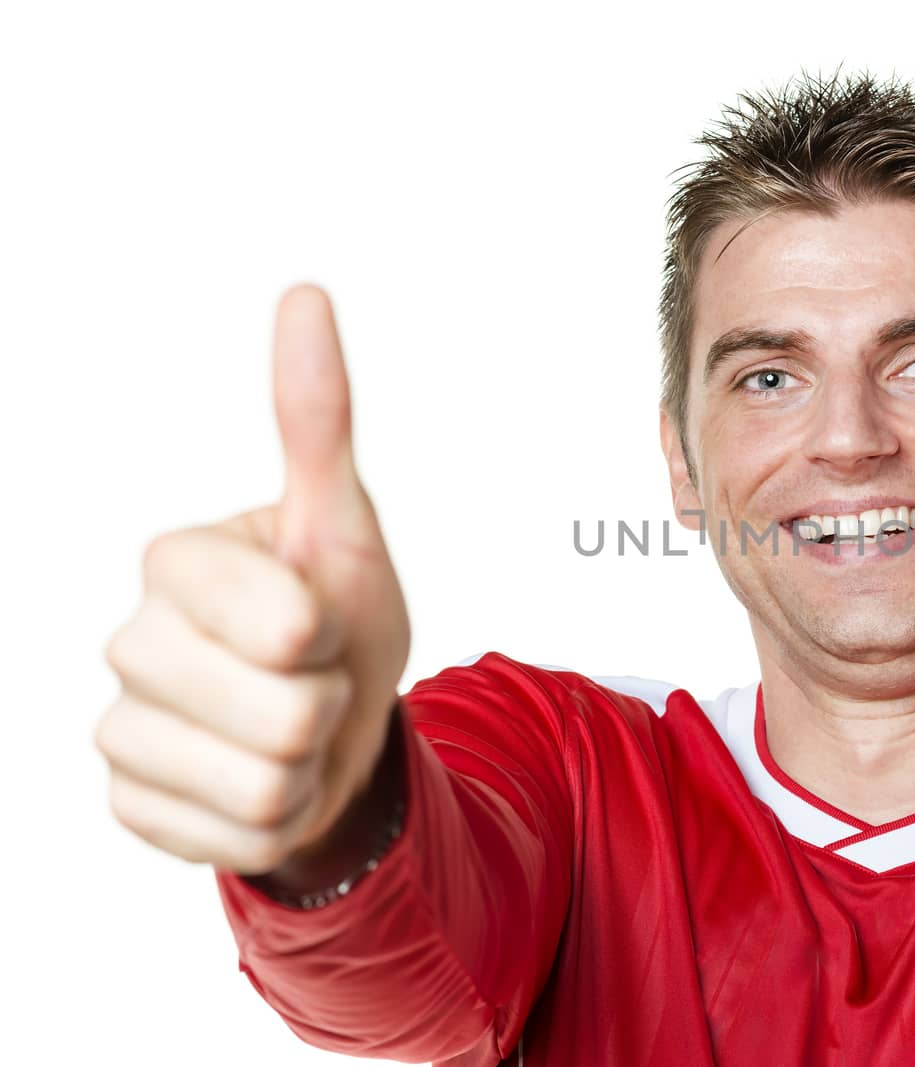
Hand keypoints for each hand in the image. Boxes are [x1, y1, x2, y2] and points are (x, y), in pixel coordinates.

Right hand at [96, 285, 410, 873]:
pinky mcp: (130, 803)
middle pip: (281, 714)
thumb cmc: (339, 617)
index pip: (287, 626)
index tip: (320, 617)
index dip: (332, 635)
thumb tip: (306, 294)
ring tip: (294, 731)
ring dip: (307, 766)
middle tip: (313, 680)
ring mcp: (121, 727)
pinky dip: (277, 819)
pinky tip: (262, 780)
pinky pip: (235, 837)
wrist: (332, 725)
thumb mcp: (344, 524)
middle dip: (327, 704)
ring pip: (261, 784)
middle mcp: (130, 640)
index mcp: (177, 562)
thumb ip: (318, 422)